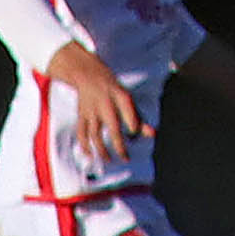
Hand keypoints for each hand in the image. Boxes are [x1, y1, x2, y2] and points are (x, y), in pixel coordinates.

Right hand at [47, 44, 146, 164]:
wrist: (89, 75)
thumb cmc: (113, 90)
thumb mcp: (128, 99)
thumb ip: (139, 118)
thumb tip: (153, 135)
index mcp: (121, 97)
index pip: (129, 113)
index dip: (134, 125)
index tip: (135, 135)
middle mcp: (106, 105)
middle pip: (113, 128)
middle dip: (119, 145)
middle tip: (125, 158)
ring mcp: (92, 111)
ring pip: (95, 134)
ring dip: (101, 149)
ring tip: (109, 160)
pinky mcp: (81, 115)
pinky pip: (81, 132)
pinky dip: (84, 145)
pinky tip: (90, 155)